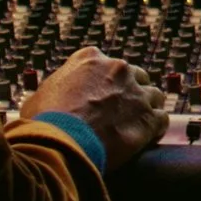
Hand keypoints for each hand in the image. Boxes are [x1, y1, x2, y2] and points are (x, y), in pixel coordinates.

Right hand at [18, 46, 169, 170]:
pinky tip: (148, 138)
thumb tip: (48, 99)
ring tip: (136, 126)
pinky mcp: (147, 117)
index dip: (106, 83)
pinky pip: (161, 119)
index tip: (103, 97)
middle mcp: (117, 69)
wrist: (61, 142)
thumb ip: (55, 90)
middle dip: (131, 92)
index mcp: (90, 58)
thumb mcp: (39, 96)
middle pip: (136, 77)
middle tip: (122, 112)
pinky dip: (156, 128)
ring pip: (153, 96)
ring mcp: (135, 92)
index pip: (107, 65)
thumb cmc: (45, 122)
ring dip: (146, 109)